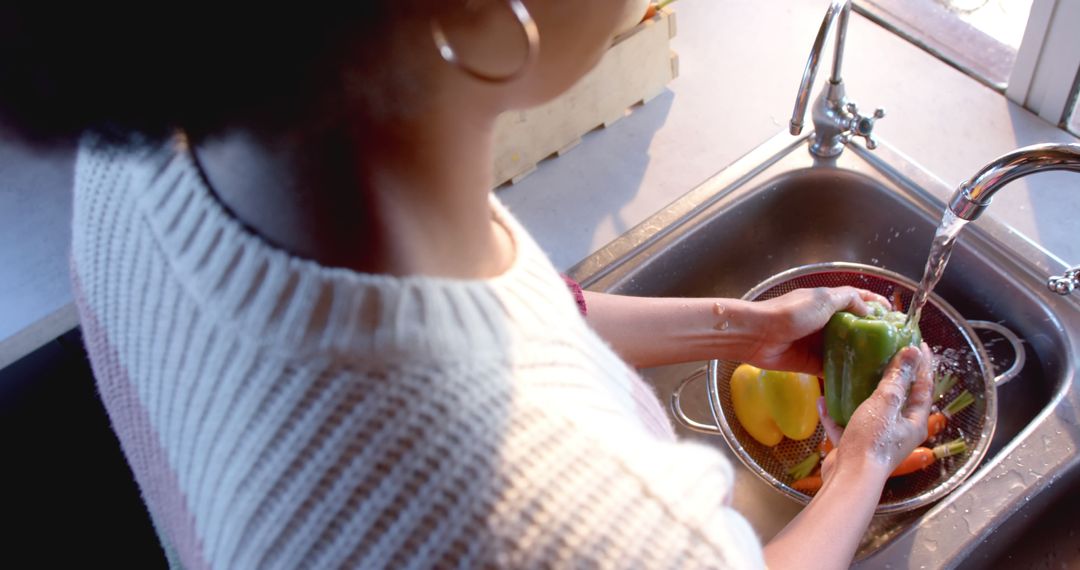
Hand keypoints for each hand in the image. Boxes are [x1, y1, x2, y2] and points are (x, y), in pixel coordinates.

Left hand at [742, 287, 889, 374]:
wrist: (757, 336)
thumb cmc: (789, 313)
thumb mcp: (822, 299)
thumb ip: (847, 300)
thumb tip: (868, 309)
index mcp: (828, 302)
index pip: (858, 299)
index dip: (877, 305)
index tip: (896, 316)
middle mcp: (825, 322)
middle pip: (854, 328)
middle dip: (873, 336)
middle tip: (896, 347)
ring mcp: (818, 343)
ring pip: (845, 350)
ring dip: (861, 358)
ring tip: (885, 366)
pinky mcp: (811, 363)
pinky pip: (832, 369)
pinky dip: (844, 374)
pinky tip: (861, 381)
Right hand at [819, 343, 934, 480]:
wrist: (849, 477)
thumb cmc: (872, 441)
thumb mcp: (885, 404)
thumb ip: (896, 378)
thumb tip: (911, 353)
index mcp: (913, 421)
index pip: (924, 386)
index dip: (923, 364)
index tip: (918, 343)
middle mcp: (899, 430)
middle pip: (900, 397)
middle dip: (894, 376)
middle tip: (887, 353)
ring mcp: (877, 438)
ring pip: (872, 411)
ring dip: (862, 393)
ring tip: (854, 373)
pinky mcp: (856, 445)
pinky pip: (847, 424)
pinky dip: (836, 414)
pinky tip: (823, 401)